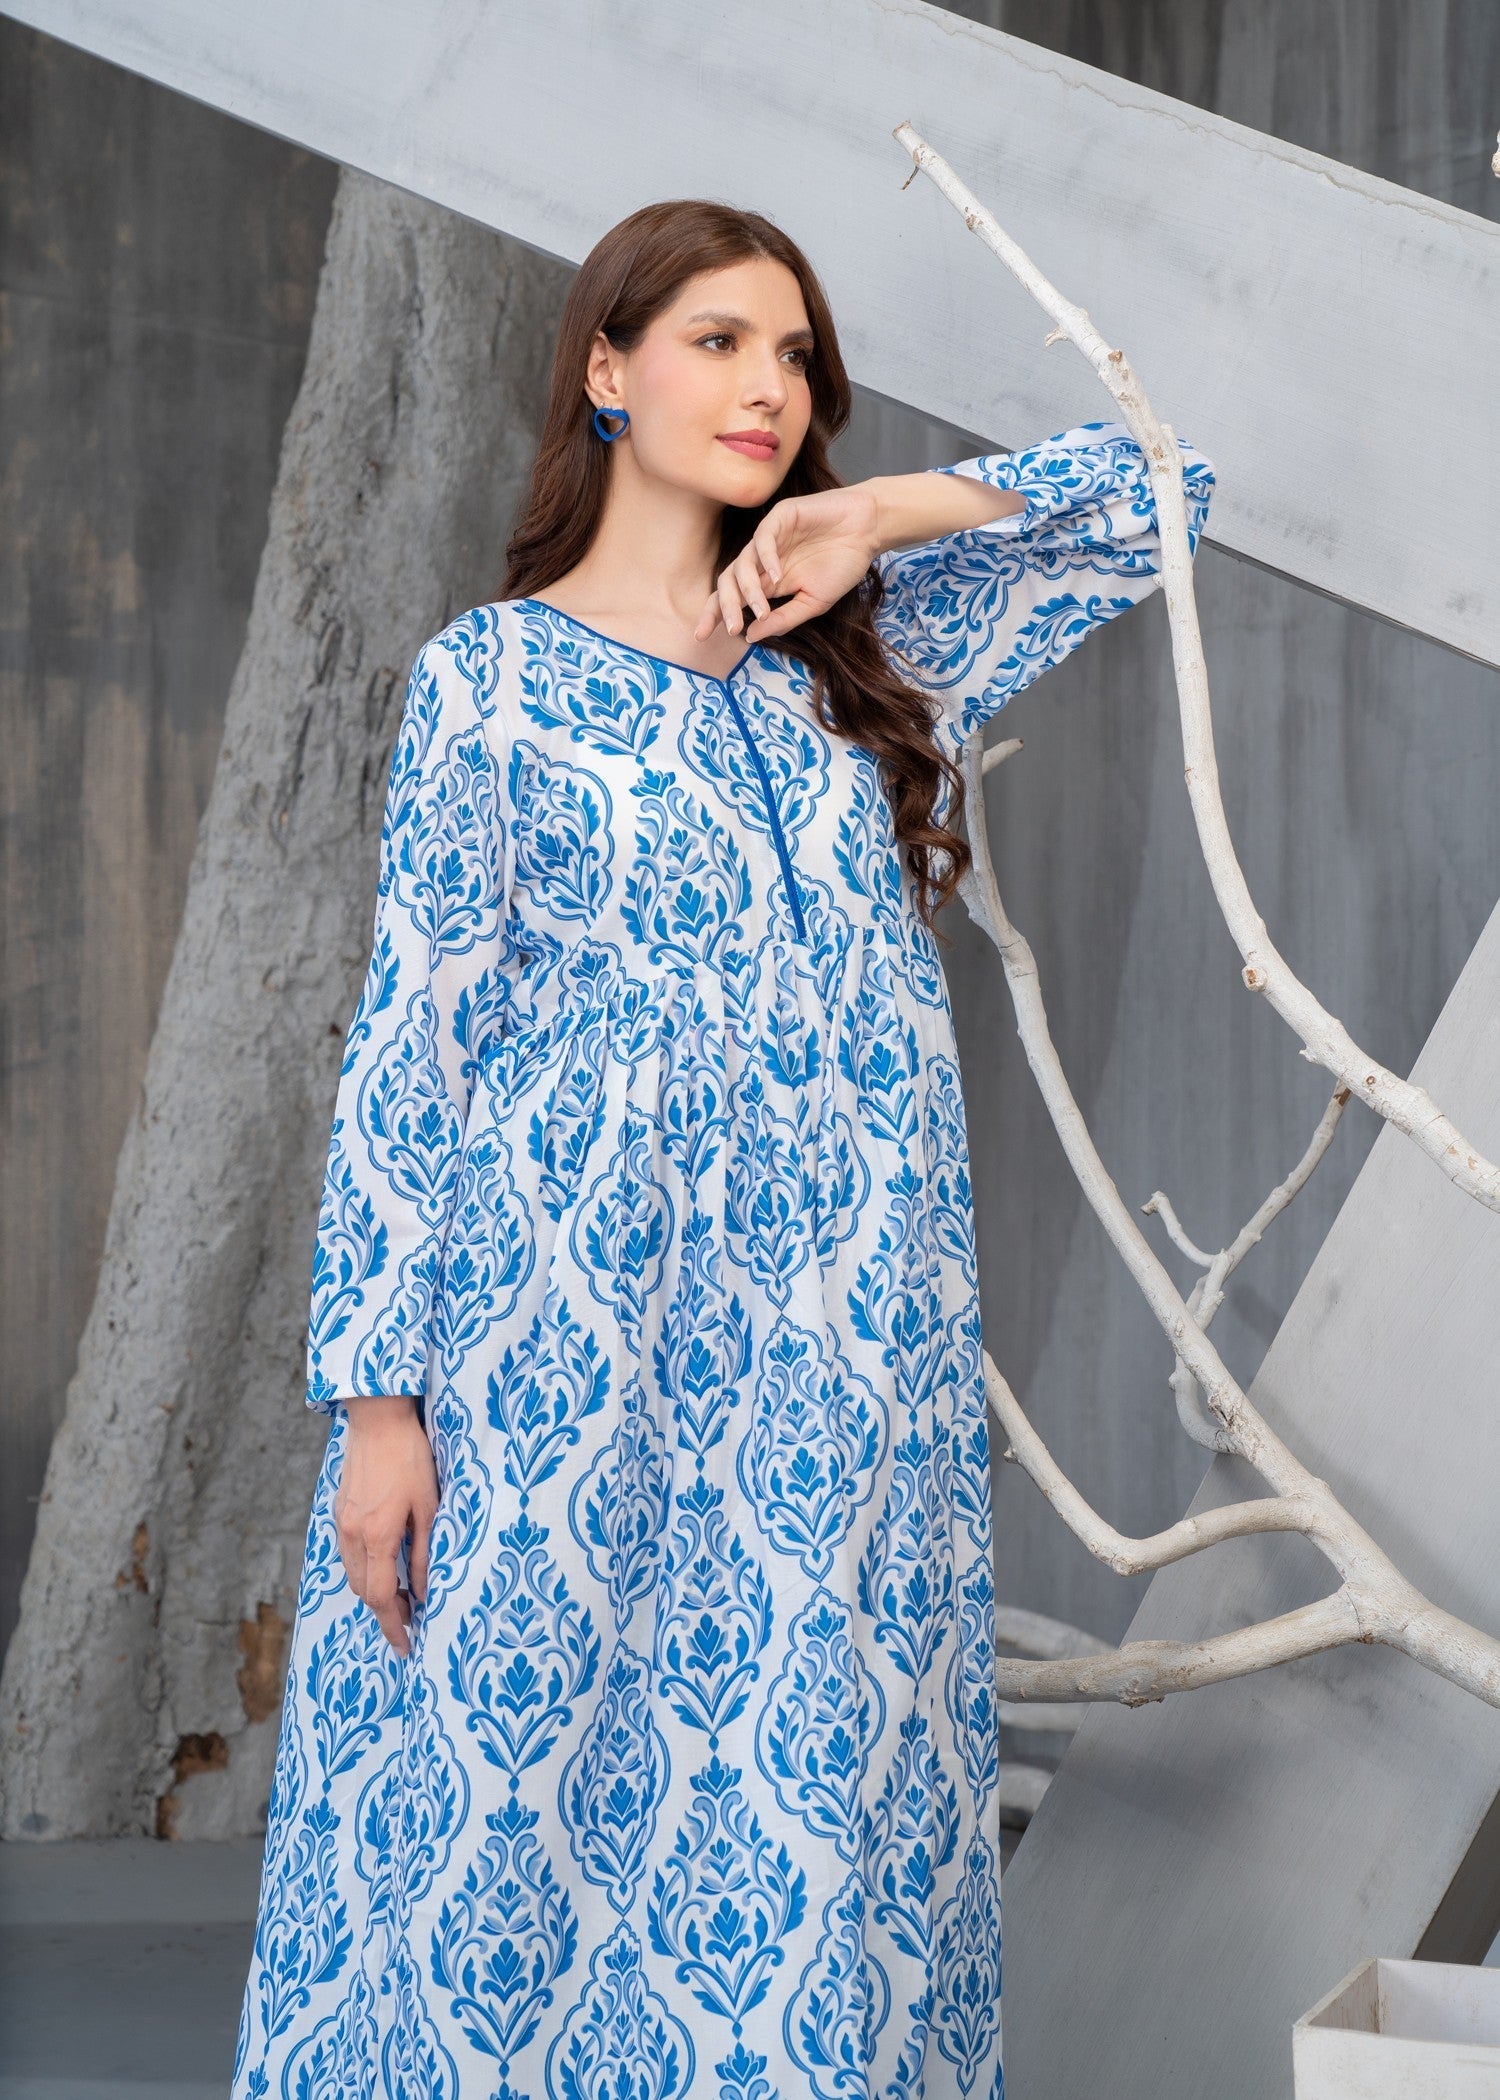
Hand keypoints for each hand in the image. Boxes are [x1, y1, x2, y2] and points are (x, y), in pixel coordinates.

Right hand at [334, 1393, 438, 1655]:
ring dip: (373, 1590)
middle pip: (363, 1590)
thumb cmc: (410, 1458)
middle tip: (410, 1618)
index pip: (380, 1597)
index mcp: (377, 1536)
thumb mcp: (429, 1506)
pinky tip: (384, 1564)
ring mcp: (341, 1523)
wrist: (377, 1419)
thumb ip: (425, 1553)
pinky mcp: (338, 1510)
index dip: (393, 1626)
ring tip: (400, 1594)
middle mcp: (352, 1535)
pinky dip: (364, 1568)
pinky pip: (348, 1553)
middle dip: (384, 1610)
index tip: (406, 1645)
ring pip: (353, 1573)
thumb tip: (423, 1593)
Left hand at [695, 482, 883, 645]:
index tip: (701, 636)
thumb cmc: (842, 565)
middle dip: (725, 606)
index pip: (732, 598)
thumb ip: (783, 619)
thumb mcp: (813, 603)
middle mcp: (762, 560)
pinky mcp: (780, 517)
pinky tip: (778, 576)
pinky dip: (767, 558)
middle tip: (731, 628)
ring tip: (762, 608)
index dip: (715, 614)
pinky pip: (763, 538)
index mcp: (767, 581)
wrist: (867, 531)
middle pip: (728, 582)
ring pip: (742, 563)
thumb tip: (750, 636)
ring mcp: (769, 538)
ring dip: (749, 589)